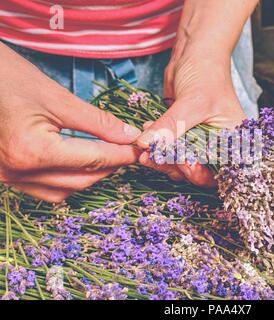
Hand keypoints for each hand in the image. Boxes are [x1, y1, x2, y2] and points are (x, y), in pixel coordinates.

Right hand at [0, 43, 140, 201]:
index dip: (121, 155)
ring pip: (63, 190)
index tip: (138, 149)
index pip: (92, 159)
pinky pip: (43, 189)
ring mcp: (7, 176)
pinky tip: (77, 164)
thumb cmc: (7, 77)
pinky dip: (66, 180)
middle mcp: (18, 171)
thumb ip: (97, 121)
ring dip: (88, 176)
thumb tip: (128, 135)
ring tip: (105, 157)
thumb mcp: (57, 97)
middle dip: (108, 167)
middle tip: (126, 151)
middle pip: (80, 180)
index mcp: (32, 150)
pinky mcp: (3, 174)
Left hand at [136, 52, 245, 187]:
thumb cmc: (206, 73)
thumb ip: (170, 126)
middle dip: (173, 166)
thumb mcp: (192, 102)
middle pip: (195, 170)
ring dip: (160, 157)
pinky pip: (168, 148)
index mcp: (232, 141)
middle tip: (152, 156)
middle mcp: (217, 145)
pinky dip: (156, 146)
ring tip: (144, 147)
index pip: (217, 171)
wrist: (195, 52)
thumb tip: (146, 144)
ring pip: (178, 162)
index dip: (199, 172)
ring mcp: (197, 140)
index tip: (180, 162)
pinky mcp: (181, 134)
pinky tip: (145, 136)